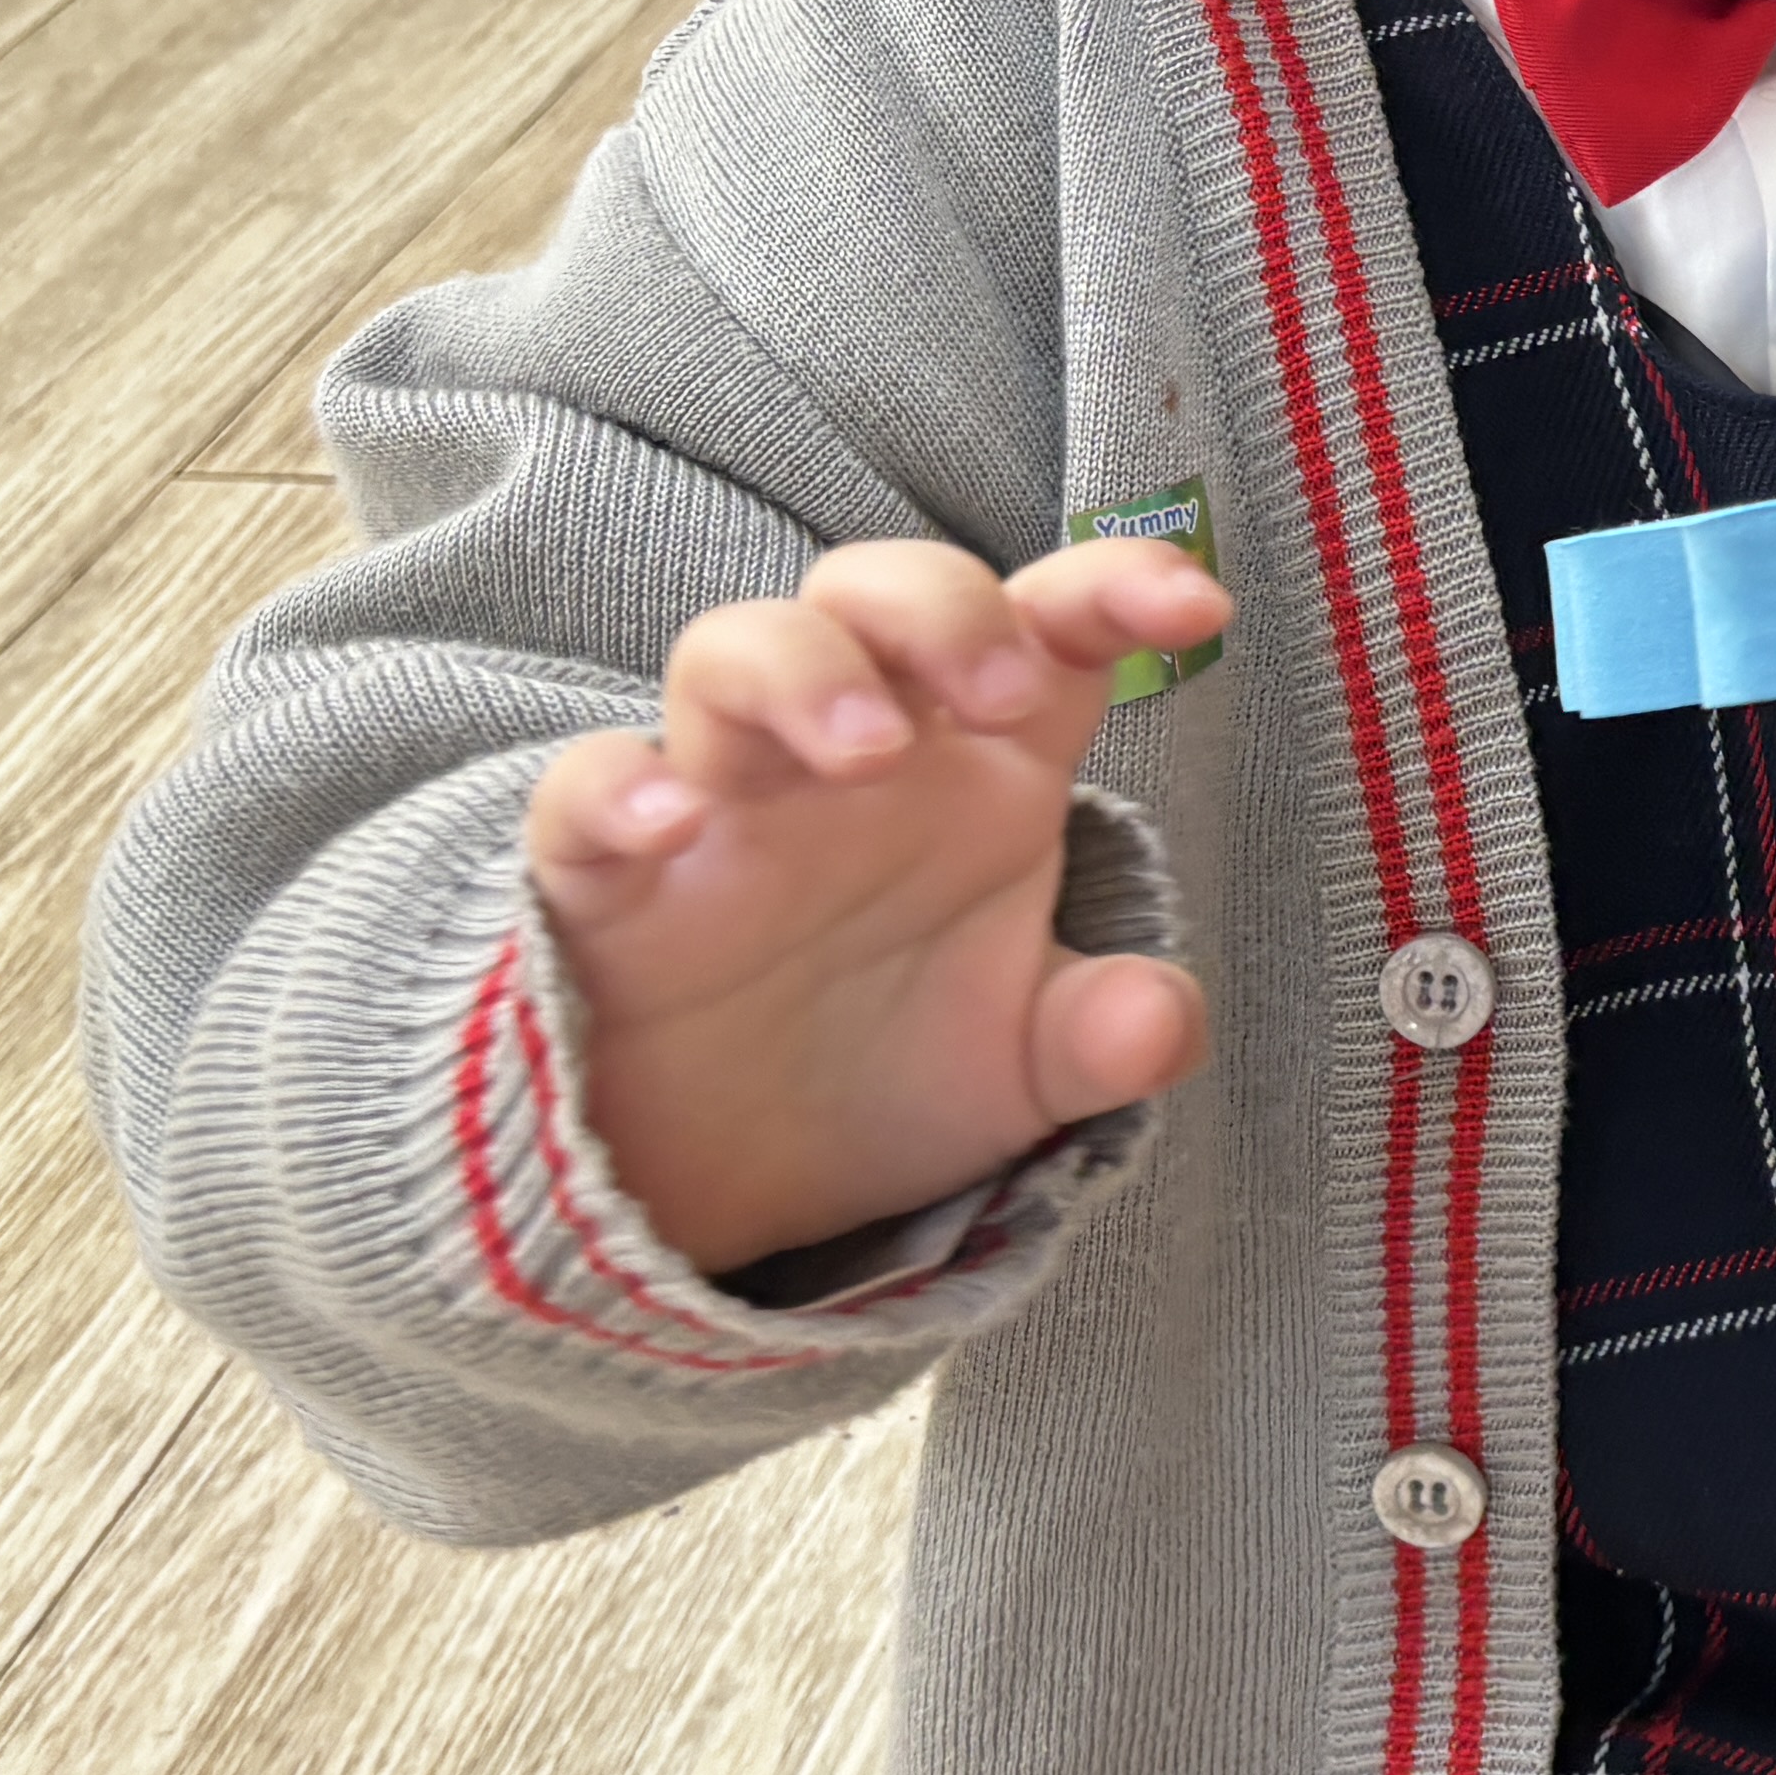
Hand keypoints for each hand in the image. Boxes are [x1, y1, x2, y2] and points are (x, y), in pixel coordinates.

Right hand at [525, 537, 1230, 1278]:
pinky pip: (583, 790)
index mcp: (980, 771)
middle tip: (1002, 694)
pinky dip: (616, 787)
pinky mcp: (602, 872)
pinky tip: (668, 823)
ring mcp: (724, 797)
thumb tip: (1160, 1021)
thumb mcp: (1025, 1072)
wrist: (729, 1186)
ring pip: (736, 646)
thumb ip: (1104, 1036)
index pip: (1052, 630)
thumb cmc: (890, 1072)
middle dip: (945, 606)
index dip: (1118, 588)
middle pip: (884, 590)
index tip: (1192, 610)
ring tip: (867, 750)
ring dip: (804, 668)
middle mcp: (857, 755)